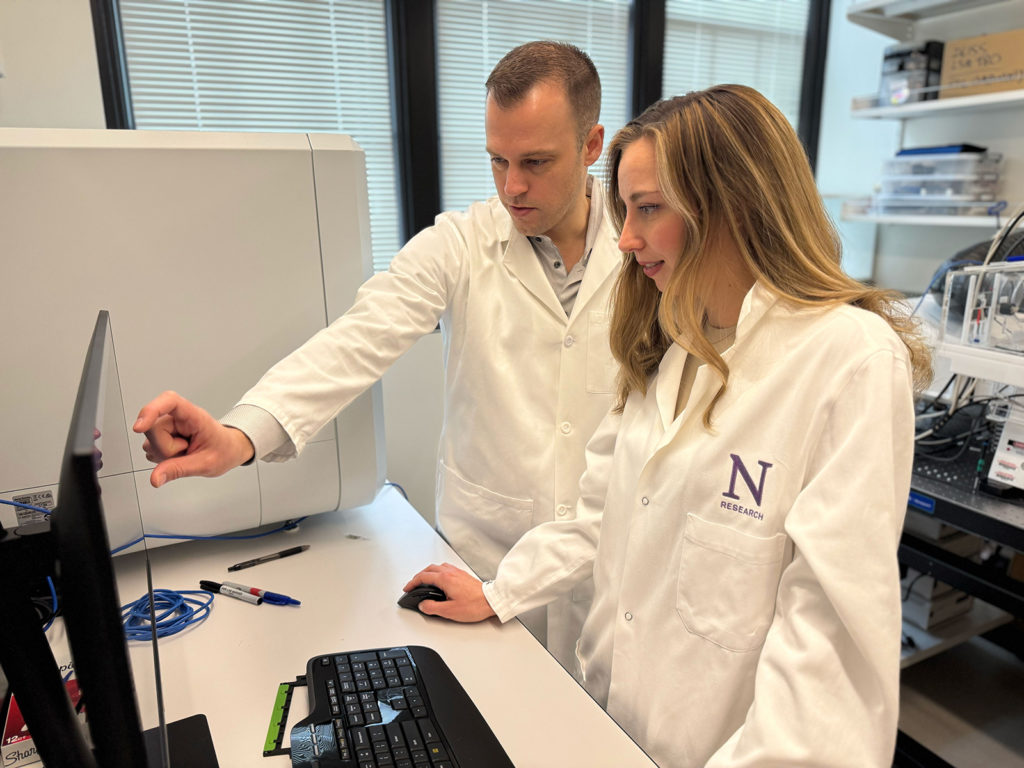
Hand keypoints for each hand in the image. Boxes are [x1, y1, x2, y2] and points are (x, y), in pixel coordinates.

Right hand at [133, 391, 254, 487]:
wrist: (229, 449)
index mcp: (194, 416)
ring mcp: (168, 426)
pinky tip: (178, 455)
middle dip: (165, 449)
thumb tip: (155, 478)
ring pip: (150, 442)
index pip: (169, 402)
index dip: (151, 410)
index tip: (139, 427)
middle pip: (153, 429)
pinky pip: (151, 449)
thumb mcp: (206, 464)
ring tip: (185, 453)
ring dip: (165, 454)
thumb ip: (179, 469)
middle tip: (186, 452)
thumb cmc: (223, 450)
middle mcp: (178, 417)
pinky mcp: (162, 436)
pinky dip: (162, 457)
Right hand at [402, 563, 495, 621]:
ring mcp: (457, 572)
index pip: (423, 577)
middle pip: (429, 569)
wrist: (491, 601)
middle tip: (413, 584)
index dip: (412, 583)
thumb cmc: (475, 605)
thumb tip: (423, 605)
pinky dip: (438, 572)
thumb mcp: (449, 611)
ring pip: (438, 567)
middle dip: (418, 576)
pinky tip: (440, 579)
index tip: (407, 588)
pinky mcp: (463, 575)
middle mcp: (451, 572)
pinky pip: (446, 568)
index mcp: (445, 579)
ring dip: (428, 572)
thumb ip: (433, 607)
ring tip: (424, 580)